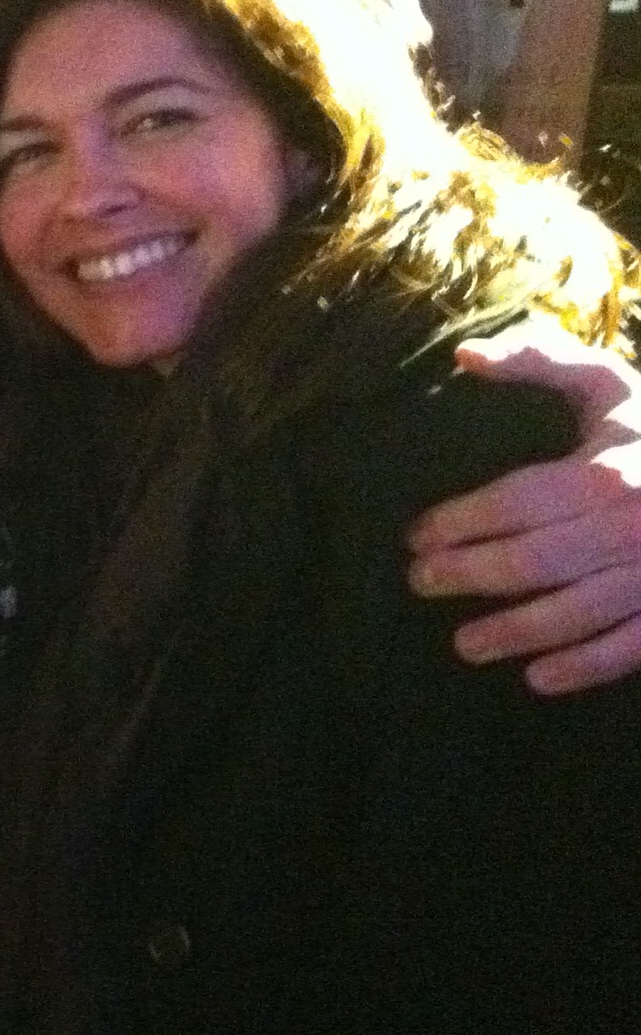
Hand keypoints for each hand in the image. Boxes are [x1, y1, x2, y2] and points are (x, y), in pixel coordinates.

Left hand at [408, 323, 640, 694]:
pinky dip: (587, 666)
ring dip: (517, 633)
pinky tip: (539, 679)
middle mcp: (633, 524)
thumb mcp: (604, 381)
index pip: (517, 501)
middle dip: (470, 575)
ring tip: (464, 645)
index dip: (459, 520)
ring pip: (579, 611)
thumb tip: (463, 355)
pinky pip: (633, 645)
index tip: (415, 535)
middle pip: (537, 559)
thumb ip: (538, 359)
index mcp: (607, 471)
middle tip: (420, 583)